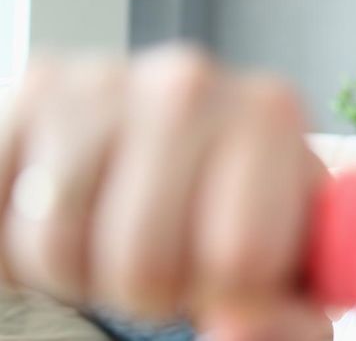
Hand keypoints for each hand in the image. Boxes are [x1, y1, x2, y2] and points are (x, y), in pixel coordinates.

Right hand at [0, 44, 330, 337]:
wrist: (180, 151)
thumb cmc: (238, 212)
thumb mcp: (287, 271)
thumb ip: (286, 318)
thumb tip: (237, 327)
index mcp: (269, 117)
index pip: (239, 259)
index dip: (225, 298)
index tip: (227, 278)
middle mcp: (187, 84)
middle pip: (143, 260)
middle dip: (151, 290)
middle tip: (166, 263)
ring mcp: (101, 82)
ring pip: (58, 243)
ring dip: (81, 271)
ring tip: (117, 241)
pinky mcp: (30, 91)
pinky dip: (21, 246)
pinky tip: (68, 221)